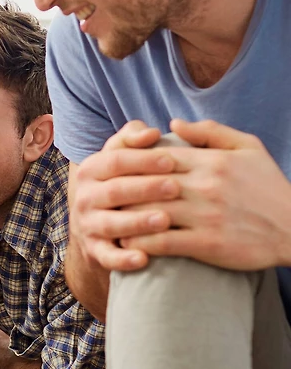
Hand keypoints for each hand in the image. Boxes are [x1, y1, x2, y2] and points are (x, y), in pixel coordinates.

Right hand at [71, 120, 179, 271]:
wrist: (98, 226)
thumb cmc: (123, 182)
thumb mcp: (121, 157)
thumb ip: (132, 139)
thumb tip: (150, 132)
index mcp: (91, 170)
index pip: (115, 161)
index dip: (142, 160)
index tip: (172, 160)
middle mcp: (85, 197)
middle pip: (114, 191)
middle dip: (144, 189)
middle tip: (175, 188)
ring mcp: (88, 226)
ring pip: (111, 224)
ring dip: (137, 223)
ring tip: (165, 221)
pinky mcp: (94, 252)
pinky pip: (108, 257)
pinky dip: (123, 260)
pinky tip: (145, 259)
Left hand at [119, 119, 290, 270]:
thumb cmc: (267, 187)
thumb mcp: (248, 148)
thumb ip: (209, 133)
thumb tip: (173, 124)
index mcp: (210, 161)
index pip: (156, 157)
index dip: (129, 164)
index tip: (111, 171)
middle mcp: (205, 186)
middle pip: (146, 184)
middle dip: (119, 191)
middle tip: (100, 197)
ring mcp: (205, 215)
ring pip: (149, 213)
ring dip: (123, 219)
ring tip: (106, 221)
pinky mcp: (206, 243)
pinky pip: (162, 242)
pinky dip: (140, 244)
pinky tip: (127, 244)